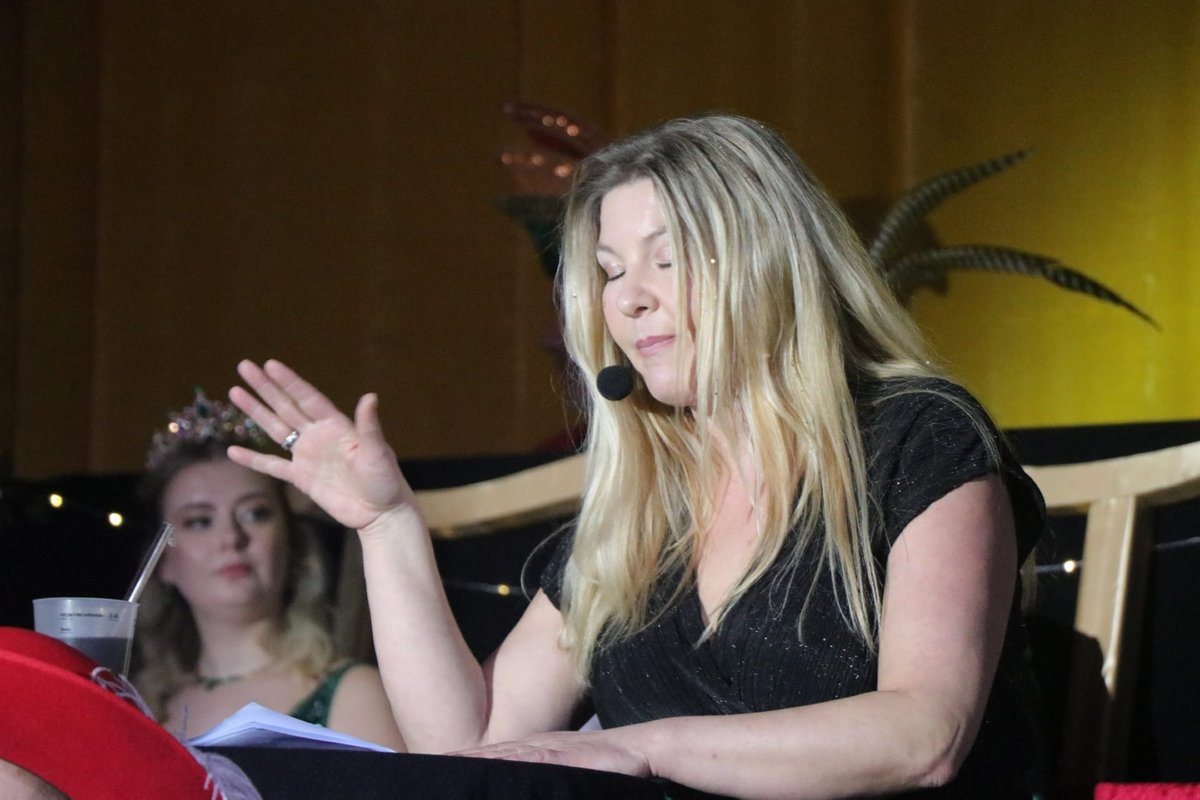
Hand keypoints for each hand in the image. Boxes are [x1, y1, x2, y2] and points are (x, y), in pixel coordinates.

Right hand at [227, 359, 417, 530]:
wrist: (381, 513)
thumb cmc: (385, 480)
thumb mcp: (378, 451)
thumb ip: (369, 426)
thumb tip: (370, 396)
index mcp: (336, 425)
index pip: (307, 398)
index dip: (288, 382)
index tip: (269, 364)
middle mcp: (318, 435)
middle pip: (286, 406)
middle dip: (265, 387)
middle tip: (244, 366)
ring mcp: (308, 456)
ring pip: (276, 429)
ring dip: (256, 412)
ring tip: (235, 392)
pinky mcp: (302, 478)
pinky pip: (272, 466)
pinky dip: (253, 459)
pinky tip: (233, 450)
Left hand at [452, 730, 651, 778]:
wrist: (636, 749)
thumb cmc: (605, 764)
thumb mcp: (567, 769)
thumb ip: (544, 774)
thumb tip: (525, 785)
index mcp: (532, 751)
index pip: (489, 758)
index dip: (462, 763)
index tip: (435, 769)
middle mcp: (532, 747)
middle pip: (487, 757)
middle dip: (457, 764)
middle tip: (426, 771)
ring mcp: (543, 750)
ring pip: (499, 759)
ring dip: (471, 765)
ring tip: (442, 770)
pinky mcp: (556, 756)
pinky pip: (524, 763)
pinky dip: (501, 766)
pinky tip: (483, 770)